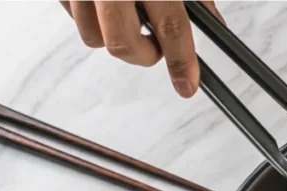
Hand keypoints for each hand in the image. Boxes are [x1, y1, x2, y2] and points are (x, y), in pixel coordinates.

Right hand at [60, 1, 223, 97]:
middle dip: (144, 55)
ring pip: (94, 37)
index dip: (182, 61)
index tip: (188, 86)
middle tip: (155, 44)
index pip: (170, 25)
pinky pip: (73, 19)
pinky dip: (90, 17)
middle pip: (124, 44)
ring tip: (126, 11)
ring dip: (114, 35)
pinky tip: (102, 1)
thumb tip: (213, 25)